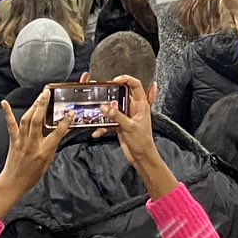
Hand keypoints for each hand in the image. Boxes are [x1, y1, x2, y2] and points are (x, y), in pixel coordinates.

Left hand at [0, 95, 71, 217]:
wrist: (14, 183)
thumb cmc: (33, 174)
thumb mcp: (49, 161)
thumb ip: (55, 144)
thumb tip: (63, 130)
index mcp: (44, 151)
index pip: (57, 133)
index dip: (65, 122)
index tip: (71, 112)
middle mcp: (32, 144)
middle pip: (38, 121)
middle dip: (43, 105)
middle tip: (47, 92)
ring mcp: (21, 141)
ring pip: (26, 120)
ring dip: (33, 106)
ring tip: (39, 96)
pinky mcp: (13, 140)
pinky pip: (11, 125)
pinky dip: (7, 113)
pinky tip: (4, 102)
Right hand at [101, 78, 174, 193]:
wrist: (141, 157)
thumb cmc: (142, 142)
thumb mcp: (129, 127)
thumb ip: (117, 116)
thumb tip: (104, 106)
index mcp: (141, 105)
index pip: (136, 85)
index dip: (127, 79)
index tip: (115, 80)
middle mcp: (134, 108)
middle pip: (122, 94)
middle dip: (111, 94)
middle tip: (101, 92)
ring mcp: (126, 116)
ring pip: (113, 108)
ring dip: (104, 111)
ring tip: (95, 111)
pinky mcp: (120, 125)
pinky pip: (109, 121)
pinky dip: (103, 126)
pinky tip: (97, 132)